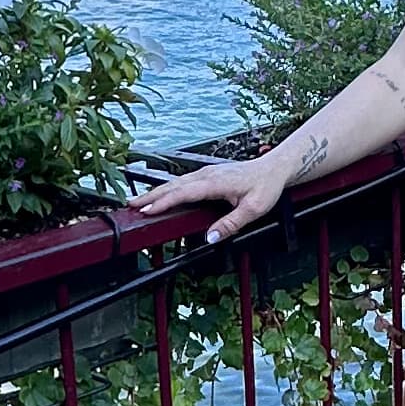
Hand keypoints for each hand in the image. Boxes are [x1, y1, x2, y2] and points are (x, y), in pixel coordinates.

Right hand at [134, 147, 295, 244]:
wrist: (274, 168)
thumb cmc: (265, 186)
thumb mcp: (253, 209)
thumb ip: (231, 224)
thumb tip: (209, 237)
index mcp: (215, 183)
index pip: (182, 193)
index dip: (162, 202)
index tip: (146, 210)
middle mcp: (207, 175)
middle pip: (172, 186)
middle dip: (150, 196)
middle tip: (130, 206)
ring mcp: (206, 173)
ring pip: (175, 182)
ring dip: (156, 192)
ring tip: (139, 202)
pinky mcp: (207, 175)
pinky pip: (182, 181)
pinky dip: (167, 189)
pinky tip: (161, 195)